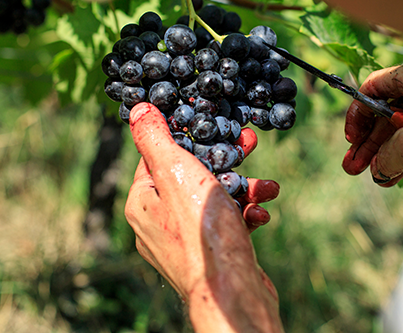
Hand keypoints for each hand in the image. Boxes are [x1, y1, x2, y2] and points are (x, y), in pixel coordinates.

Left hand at [124, 103, 282, 331]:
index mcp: (142, 202)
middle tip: (248, 141)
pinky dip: (244, 214)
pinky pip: (225, 225)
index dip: (186, 135)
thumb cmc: (202, 233)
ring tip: (265, 186)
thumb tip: (137, 109)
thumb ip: (156, 139)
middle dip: (225, 158)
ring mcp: (183, 242)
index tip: (211, 122)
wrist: (232, 293)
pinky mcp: (209, 256)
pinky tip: (261, 213)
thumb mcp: (177, 172)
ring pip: (213, 200)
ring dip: (243, 187)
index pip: (156, 156)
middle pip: (190, 175)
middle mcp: (157, 223)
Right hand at [342, 57, 402, 185]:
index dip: (357, 114)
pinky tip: (401, 175)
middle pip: (390, 110)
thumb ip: (387, 155)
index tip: (350, 140)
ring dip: (389, 151)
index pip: (374, 87)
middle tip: (353, 167)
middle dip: (370, 142)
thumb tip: (380, 167)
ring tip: (376, 177)